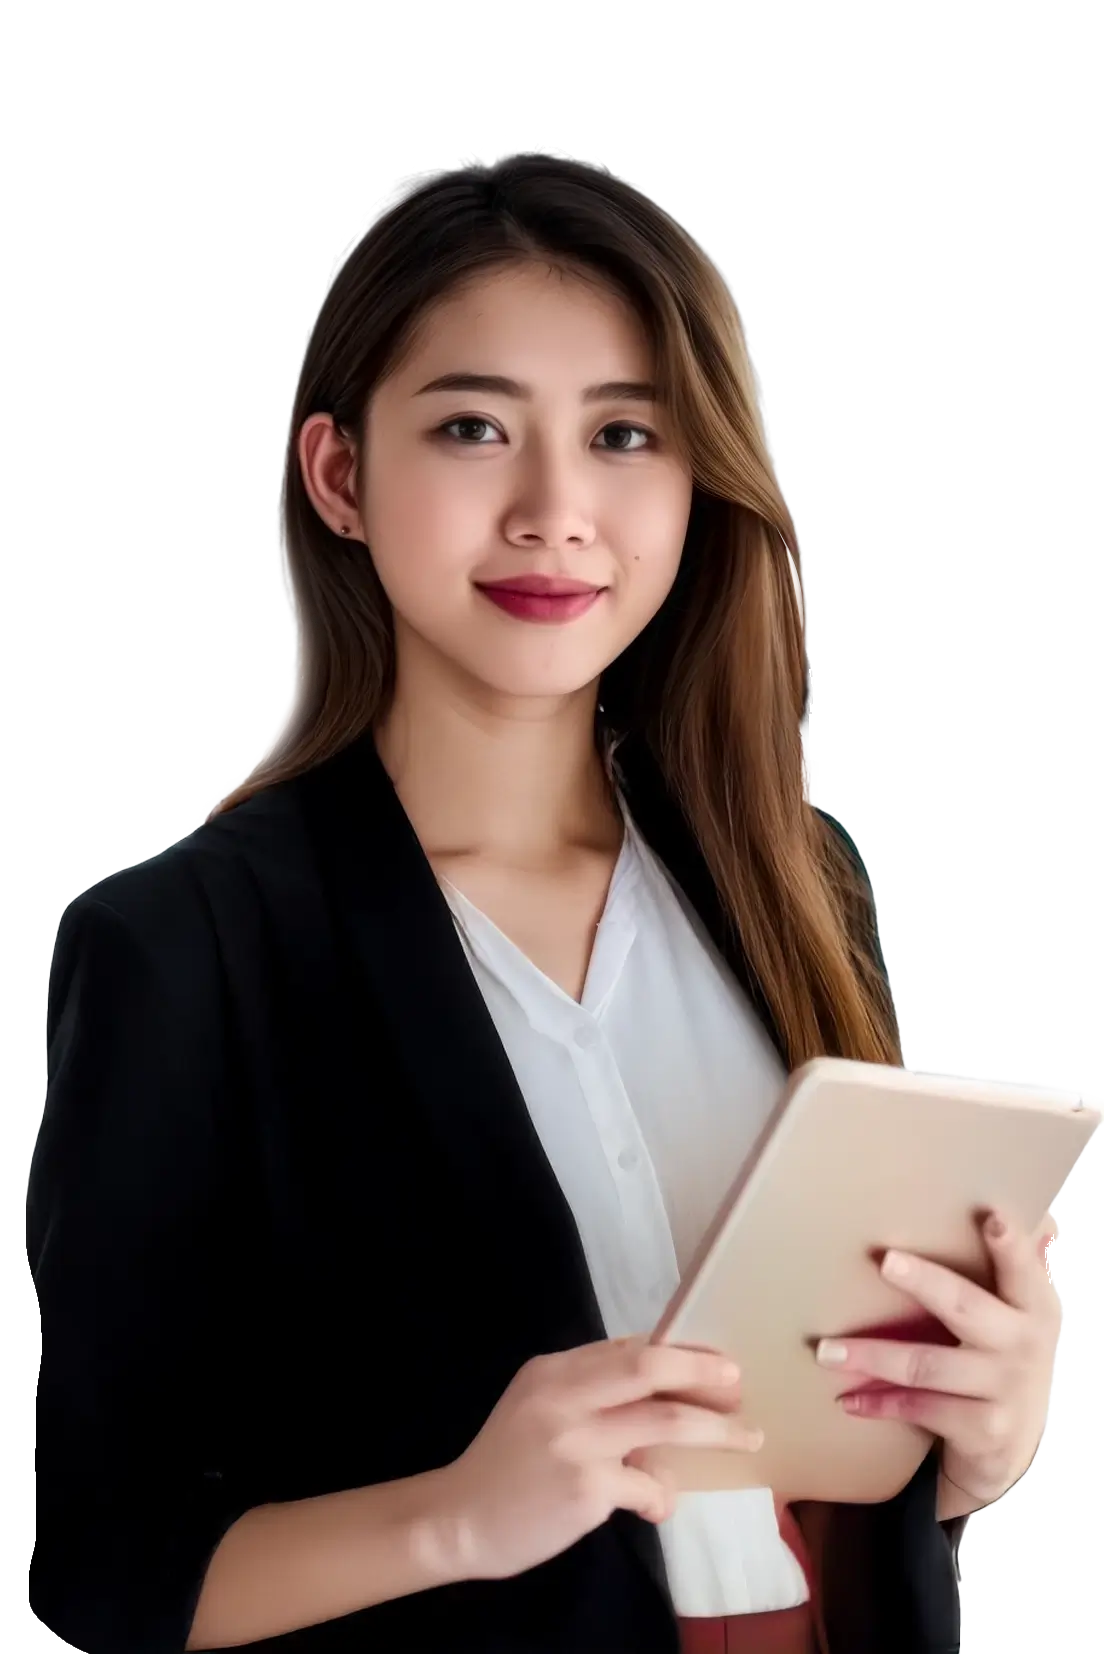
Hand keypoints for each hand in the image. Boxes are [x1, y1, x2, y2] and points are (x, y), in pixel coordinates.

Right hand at [433, 1337, 761, 1580]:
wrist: (458, 1518)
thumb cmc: (505, 1464)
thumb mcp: (536, 1407)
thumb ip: (588, 1392)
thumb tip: (656, 1387)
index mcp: (554, 1370)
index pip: (628, 1347)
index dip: (678, 1352)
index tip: (713, 1362)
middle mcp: (565, 1395)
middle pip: (650, 1365)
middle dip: (702, 1369)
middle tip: (738, 1380)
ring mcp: (576, 1440)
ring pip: (664, 1420)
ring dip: (714, 1428)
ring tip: (745, 1437)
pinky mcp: (586, 1487)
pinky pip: (647, 1485)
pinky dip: (663, 1494)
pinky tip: (659, 1504)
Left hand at [815, 1209, 1061, 1511]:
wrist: (1013, 1441)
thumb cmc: (1006, 1355)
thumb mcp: (1024, 1310)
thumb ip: (1024, 1264)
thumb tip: (1041, 1217)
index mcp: (1034, 1305)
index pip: (1024, 1269)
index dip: (1011, 1246)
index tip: (992, 1218)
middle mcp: (1022, 1344)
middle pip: (965, 1306)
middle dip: (925, 1282)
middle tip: (886, 1261)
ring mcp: (1003, 1389)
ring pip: (926, 1366)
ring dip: (872, 1356)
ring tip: (827, 1350)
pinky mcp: (982, 1429)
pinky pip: (920, 1408)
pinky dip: (879, 1402)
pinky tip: (848, 1398)